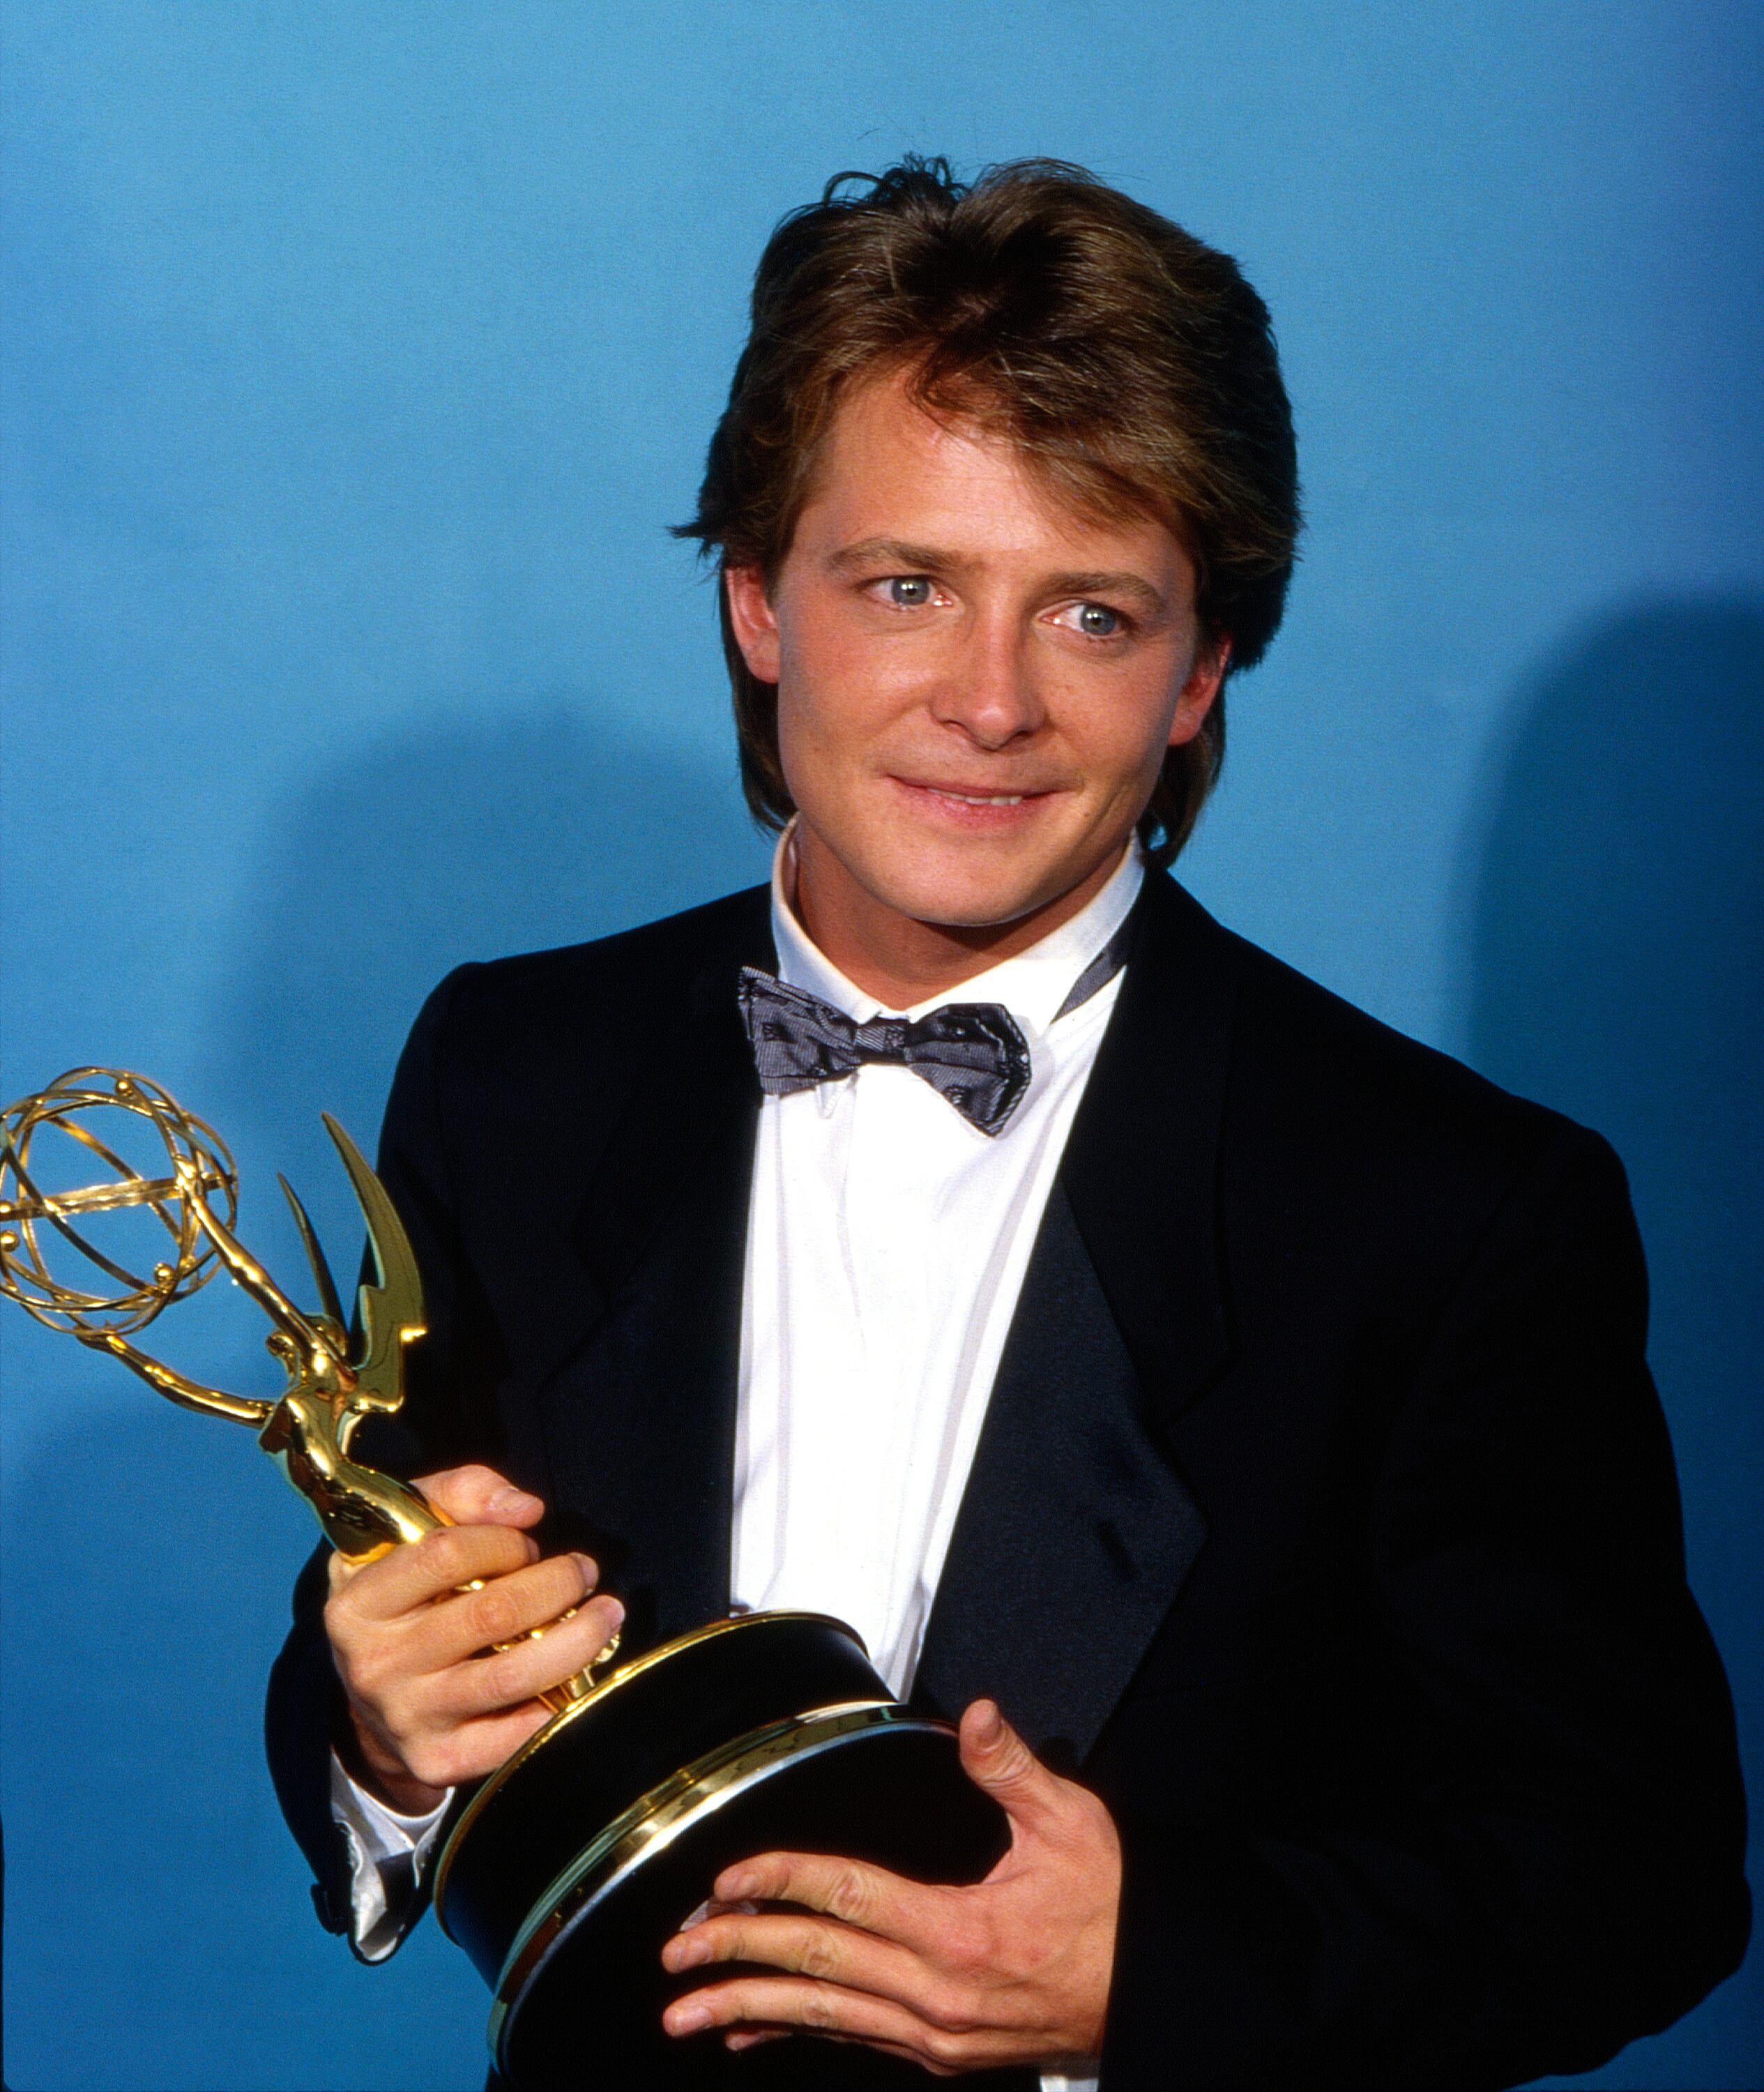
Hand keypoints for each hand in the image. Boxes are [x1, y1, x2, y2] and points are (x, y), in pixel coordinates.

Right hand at [324, 1463, 623, 1813]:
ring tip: (607, 1614)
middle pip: (492, 1613)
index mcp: (357, 1602)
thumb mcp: (410, 1527)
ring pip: (514, 1674)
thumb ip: (463, 1492)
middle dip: (557, 1583)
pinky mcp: (438, 1760)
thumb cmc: (407, 1593)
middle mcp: (375, 1663)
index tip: (528, 1541)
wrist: (374, 1696)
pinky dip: (561, 1702)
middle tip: (583, 1571)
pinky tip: (580, 1674)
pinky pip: (518, 1734)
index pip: (446, 1554)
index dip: (504, 1540)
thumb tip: (526, 1509)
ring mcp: (406, 1717)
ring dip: (579, 1639)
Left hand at [659, 1699, 1120, 2074]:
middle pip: (815, 1965)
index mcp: (958, 1933)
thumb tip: (977, 1715)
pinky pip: (850, 2037)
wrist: (1151, 1996)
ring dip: (747, 2009)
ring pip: (821, 2015)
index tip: (727, 1876)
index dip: (781, 1881)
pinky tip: (748, 2033)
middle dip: (736, 1954)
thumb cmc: (1112, 1909)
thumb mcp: (1071, 1824)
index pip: (846, 1899)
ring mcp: (932, 2033)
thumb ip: (1013, 1769)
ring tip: (685, 2010)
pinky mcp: (938, 2050)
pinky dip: (793, 2031)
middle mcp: (934, 1994)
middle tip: (676, 1948)